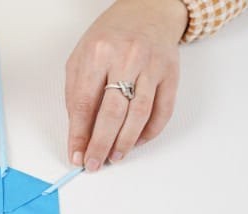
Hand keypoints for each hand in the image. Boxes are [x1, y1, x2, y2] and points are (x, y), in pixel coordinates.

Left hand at [65, 0, 187, 170]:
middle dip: (101, 145)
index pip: (85, 103)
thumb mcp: (81, 58)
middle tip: (94, 164)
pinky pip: (163, 112)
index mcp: (98, 53)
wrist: (147, 11)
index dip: (80, 135)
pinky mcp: (171, 75)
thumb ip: (77, 95)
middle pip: (113, 113)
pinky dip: (149, 132)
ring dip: (125, 142)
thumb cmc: (109, 37)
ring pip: (139, 116)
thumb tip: (79, 136)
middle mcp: (127, 58)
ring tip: (114, 157)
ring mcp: (152, 67)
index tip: (76, 155)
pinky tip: (136, 142)